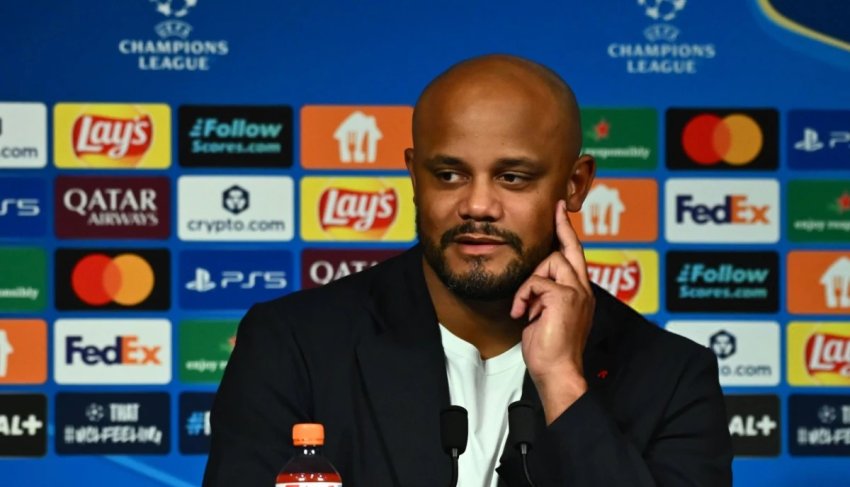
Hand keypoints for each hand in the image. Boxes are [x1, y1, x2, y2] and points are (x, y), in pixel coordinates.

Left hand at [510, 200, 594, 422]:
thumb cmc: (549, 349)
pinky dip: (523, 297)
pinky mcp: (564, 297)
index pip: (576, 257)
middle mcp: (583, 289)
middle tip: (557, 210)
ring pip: (550, 262)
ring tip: (526, 307)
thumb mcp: (546, 315)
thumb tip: (535, 283)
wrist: (557, 371)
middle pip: (570, 249)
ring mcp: (577, 292)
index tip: (561, 212)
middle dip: (561, 228)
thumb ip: (546, 295)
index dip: (567, 233)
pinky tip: (522, 315)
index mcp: (581, 293)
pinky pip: (535, 282)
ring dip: (530, 283)